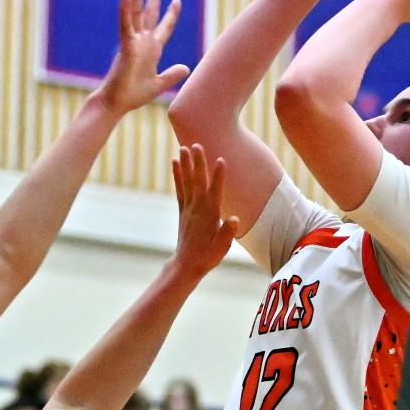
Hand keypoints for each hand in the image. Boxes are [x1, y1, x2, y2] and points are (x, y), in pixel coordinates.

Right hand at [95, 0, 189, 114]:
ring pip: (135, 14)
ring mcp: (133, 43)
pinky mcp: (125, 47)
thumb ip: (171, 74)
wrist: (117, 104)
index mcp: (151, 50)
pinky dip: (124, 12)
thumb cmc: (133, 95)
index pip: (163, 28)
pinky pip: (125, 26)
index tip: (177, 1)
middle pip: (150, 14)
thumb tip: (186, 67)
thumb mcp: (158, 84)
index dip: (170, 15)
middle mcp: (142, 43)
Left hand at [171, 144, 238, 277]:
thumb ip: (227, 233)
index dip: (218, 176)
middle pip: (198, 181)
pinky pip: (179, 189)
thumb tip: (234, 219)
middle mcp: (197, 209)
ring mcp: (188, 208)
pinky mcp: (182, 210)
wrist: (186, 265)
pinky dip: (177, 175)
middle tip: (196, 144)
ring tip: (183, 147)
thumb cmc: (208, 256)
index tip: (220, 160)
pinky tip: (175, 162)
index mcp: (210, 216)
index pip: (215, 192)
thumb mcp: (221, 248)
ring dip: (186, 164)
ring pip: (187, 182)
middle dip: (198, 163)